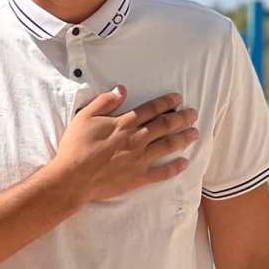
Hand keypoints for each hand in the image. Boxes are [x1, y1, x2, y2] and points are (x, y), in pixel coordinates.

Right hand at [50, 88, 199, 205]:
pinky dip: (174, 168)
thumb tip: (122, 90)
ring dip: (183, 138)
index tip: (178, 98)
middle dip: (181, 118)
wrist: (72, 178)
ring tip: (195, 133)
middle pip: (164, 125)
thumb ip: (105, 102)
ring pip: (167, 146)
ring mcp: (139, 159)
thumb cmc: (75, 146)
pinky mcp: (138, 177)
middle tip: (193, 114)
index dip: (166, 102)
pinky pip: (161, 173)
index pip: (151, 109)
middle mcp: (136, 139)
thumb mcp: (84, 116)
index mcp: (124, 123)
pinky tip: (185, 163)